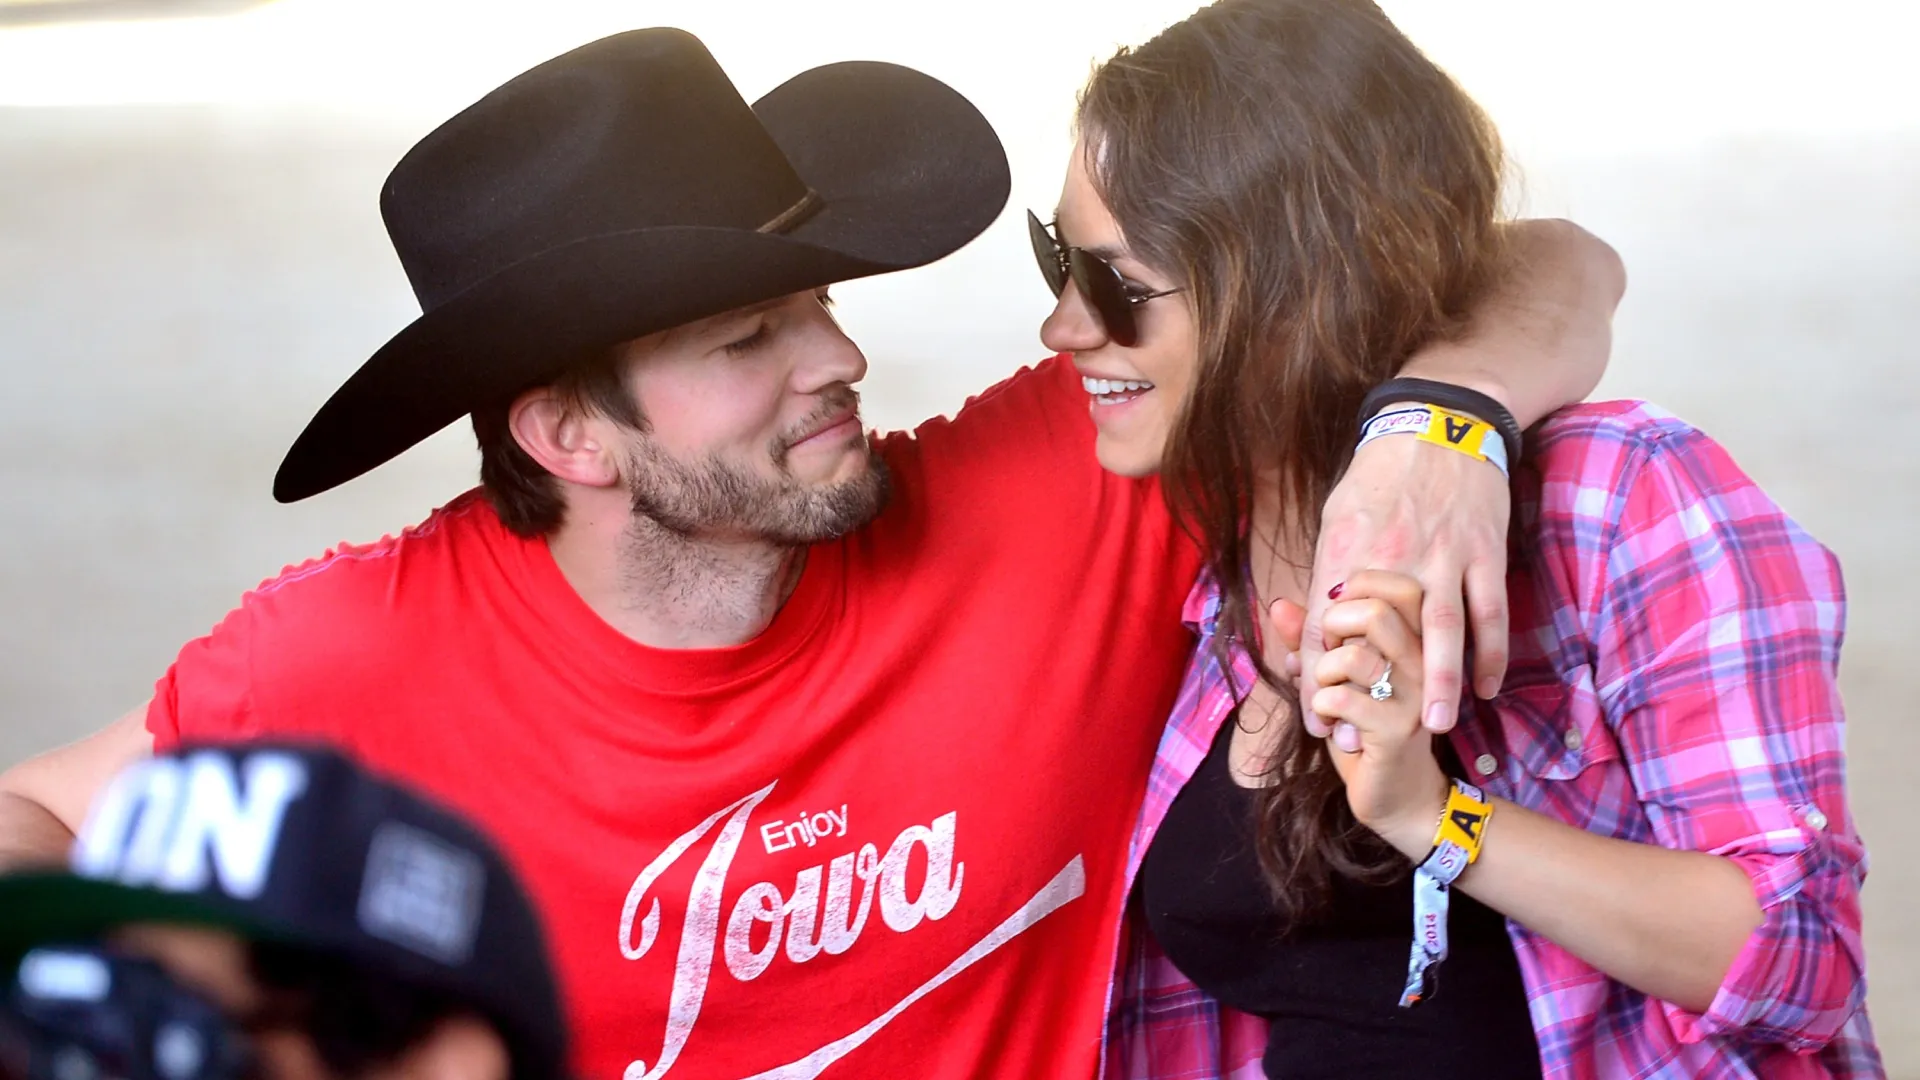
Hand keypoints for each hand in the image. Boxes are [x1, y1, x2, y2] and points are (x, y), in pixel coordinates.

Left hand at [1301, 431, 1510, 741]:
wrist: (1439, 422)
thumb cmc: (1379, 473)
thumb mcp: (1334, 514)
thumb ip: (1328, 568)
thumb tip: (1314, 617)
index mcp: (1348, 551)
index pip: (1327, 626)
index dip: (1317, 677)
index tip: (1314, 718)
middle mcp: (1394, 559)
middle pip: (1381, 639)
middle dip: (1372, 694)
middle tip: (1364, 744)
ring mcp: (1445, 557)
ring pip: (1444, 632)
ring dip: (1442, 684)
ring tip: (1436, 729)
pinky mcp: (1484, 553)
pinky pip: (1491, 612)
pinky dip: (1492, 652)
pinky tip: (1487, 686)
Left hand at [1305, 571, 1450, 856]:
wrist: (1396, 794)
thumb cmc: (1364, 730)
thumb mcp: (1335, 679)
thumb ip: (1310, 641)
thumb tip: (1279, 604)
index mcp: (1417, 641)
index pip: (1397, 586)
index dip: (1353, 594)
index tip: (1334, 625)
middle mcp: (1425, 662)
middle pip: (1375, 611)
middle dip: (1331, 631)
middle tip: (1328, 661)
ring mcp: (1416, 696)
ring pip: (1353, 656)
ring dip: (1323, 676)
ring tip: (1327, 698)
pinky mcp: (1398, 730)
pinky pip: (1341, 699)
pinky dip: (1320, 708)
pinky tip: (1328, 725)